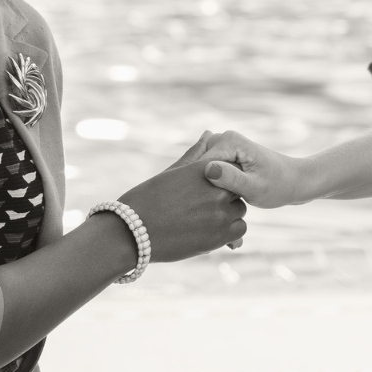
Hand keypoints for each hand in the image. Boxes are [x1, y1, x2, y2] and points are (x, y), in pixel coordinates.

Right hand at [115, 153, 244, 262]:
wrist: (131, 232)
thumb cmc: (147, 199)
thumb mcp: (172, 173)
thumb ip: (195, 155)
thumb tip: (210, 134)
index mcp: (206, 168)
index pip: (232, 166)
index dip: (224, 178)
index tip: (212, 187)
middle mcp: (217, 188)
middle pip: (237, 189)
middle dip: (226, 196)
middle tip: (204, 206)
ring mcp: (220, 213)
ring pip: (239, 211)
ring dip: (228, 215)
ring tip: (204, 219)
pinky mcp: (219, 237)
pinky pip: (239, 232)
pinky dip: (229, 233)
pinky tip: (210, 232)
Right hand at [191, 130, 303, 208]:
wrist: (295, 181)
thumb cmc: (279, 186)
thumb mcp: (255, 188)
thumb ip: (232, 179)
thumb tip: (208, 170)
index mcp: (229, 141)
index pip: (199, 165)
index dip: (196, 188)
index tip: (198, 210)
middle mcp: (224, 138)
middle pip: (197, 167)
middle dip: (200, 188)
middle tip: (207, 213)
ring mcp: (224, 146)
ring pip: (201, 171)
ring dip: (205, 189)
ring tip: (213, 210)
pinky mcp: (226, 156)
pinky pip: (209, 172)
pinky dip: (211, 188)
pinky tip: (217, 205)